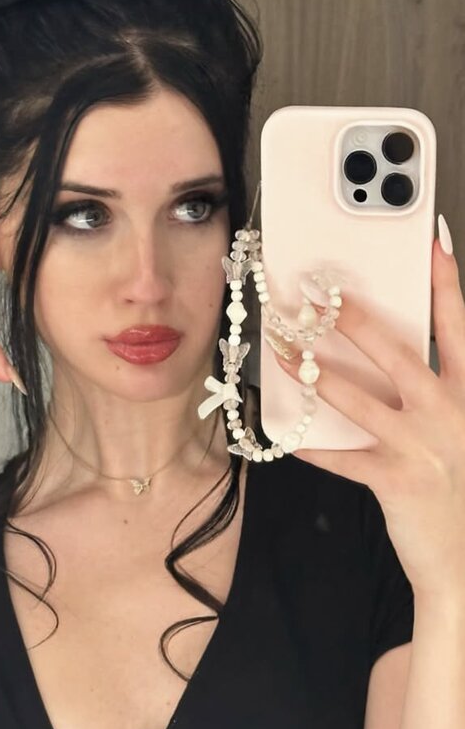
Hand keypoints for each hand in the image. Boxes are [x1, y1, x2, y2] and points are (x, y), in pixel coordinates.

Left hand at [271, 221, 464, 599]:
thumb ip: (438, 391)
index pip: (456, 327)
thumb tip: (393, 355)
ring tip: (282, 351)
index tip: (431, 241)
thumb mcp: (461, 429)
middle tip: (316, 296)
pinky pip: (340, 456)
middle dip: (352, 319)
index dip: (445, 283)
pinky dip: (310, 445)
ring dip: (313, 372)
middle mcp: (447, 412)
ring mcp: (420, 446)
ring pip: (357, 397)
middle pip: (395, 351)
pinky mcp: (393, 480)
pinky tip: (283, 434)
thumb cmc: (460, 486)